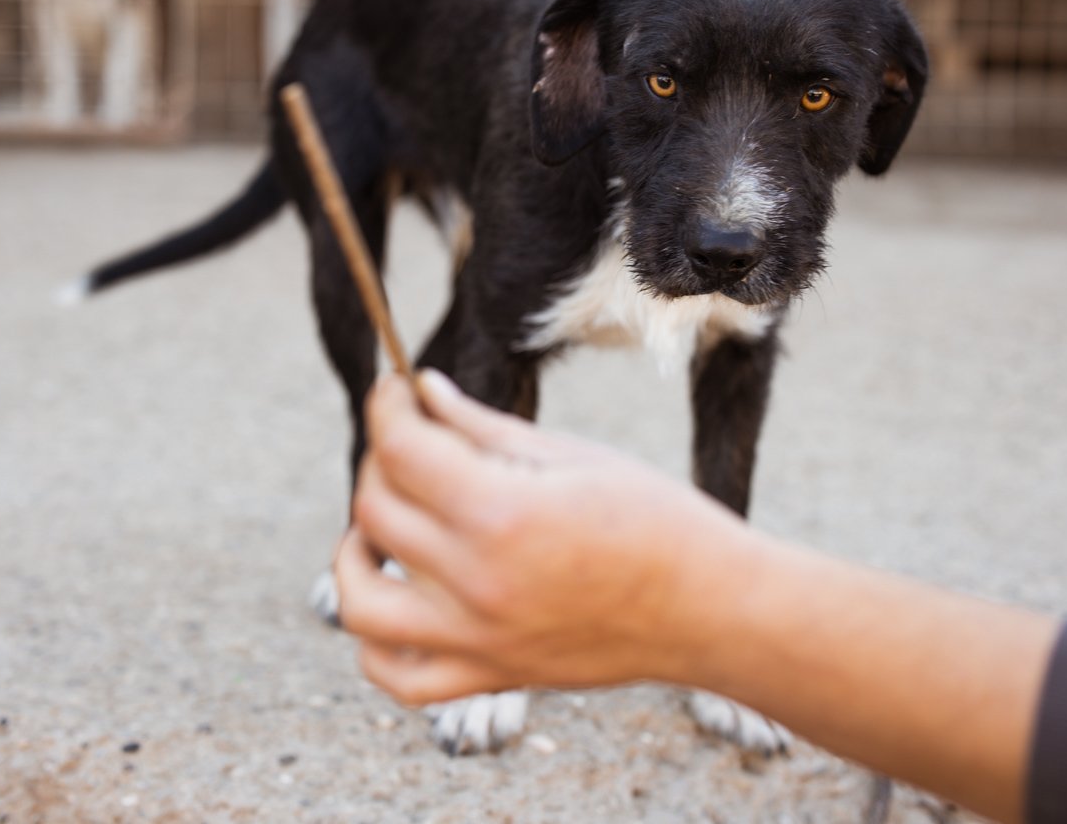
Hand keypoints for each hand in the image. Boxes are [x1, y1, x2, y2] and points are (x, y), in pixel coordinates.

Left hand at [335, 369, 743, 703]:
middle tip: (410, 442)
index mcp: (502, 512)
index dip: (387, 407)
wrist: (711, 609)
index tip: (395, 390)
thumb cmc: (656, 519)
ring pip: (359, 603)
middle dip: (380, 460)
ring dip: (355, 553)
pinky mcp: (489, 676)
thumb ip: (483, 427)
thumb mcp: (572, 455)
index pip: (401, 447)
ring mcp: (478, 639)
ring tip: (384, 526)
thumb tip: (422, 390)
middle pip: (376, 510)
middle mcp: (478, 580)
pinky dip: (374, 643)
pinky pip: (396, 677)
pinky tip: (398, 596)